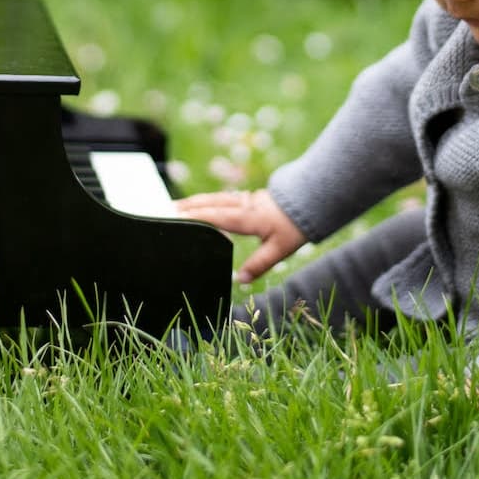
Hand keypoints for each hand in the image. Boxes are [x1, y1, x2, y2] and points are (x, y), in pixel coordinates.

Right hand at [175, 189, 307, 283]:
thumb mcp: (280, 249)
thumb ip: (260, 264)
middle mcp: (243, 205)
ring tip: (177, 207)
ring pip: (215, 198)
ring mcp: (245, 199)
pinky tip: (203, 206)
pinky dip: (208, 201)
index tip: (175, 216)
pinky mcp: (249, 198)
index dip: (195, 217)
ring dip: (196, 201)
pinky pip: (222, 198)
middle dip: (188, 206)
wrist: (311, 201)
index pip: (216, 216)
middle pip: (210, 202)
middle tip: (166, 210)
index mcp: (247, 217)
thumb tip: (240, 280)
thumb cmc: (296, 226)